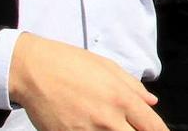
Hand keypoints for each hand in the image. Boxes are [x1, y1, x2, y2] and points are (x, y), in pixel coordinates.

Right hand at [8, 33, 167, 130]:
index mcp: (121, 98)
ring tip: (110, 126)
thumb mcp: (108, 67)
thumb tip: (151, 101)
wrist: (34, 71)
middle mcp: (108, 119)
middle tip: (133, 128)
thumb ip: (133, 86)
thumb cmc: (71, 63)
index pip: (152, 126)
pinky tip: (92, 128)